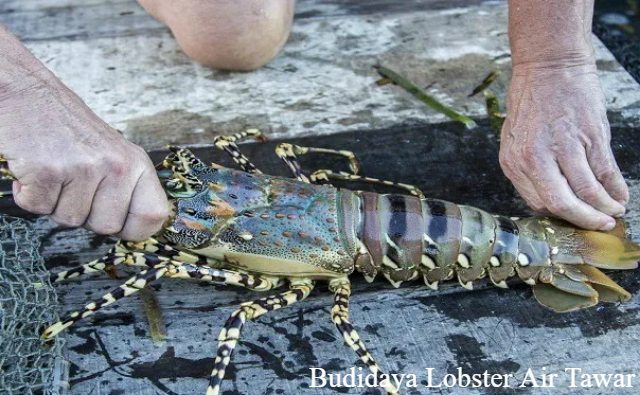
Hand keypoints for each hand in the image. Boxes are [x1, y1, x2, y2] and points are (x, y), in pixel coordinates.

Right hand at [0, 73, 168, 240]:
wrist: (28, 95)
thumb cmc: (70, 128)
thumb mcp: (114, 153)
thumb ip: (128, 189)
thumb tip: (135, 227)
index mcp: (136, 163)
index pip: (153, 216)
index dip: (135, 229)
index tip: (120, 224)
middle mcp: (116, 166)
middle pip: (107, 227)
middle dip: (86, 215)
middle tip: (75, 187)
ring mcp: (84, 168)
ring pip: (70, 220)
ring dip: (55, 203)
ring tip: (56, 173)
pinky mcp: (48, 171)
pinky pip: (38, 208)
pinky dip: (29, 195)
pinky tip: (35, 171)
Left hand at [499, 63, 627, 230]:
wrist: (549, 65)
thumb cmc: (531, 101)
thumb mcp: (516, 138)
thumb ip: (528, 168)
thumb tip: (547, 198)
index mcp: (513, 161)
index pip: (537, 203)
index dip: (559, 216)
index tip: (572, 221)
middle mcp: (535, 158)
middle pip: (561, 204)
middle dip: (584, 220)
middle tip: (599, 226)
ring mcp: (564, 147)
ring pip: (586, 192)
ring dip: (604, 208)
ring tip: (613, 213)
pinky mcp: (590, 136)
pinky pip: (605, 173)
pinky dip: (616, 189)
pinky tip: (620, 196)